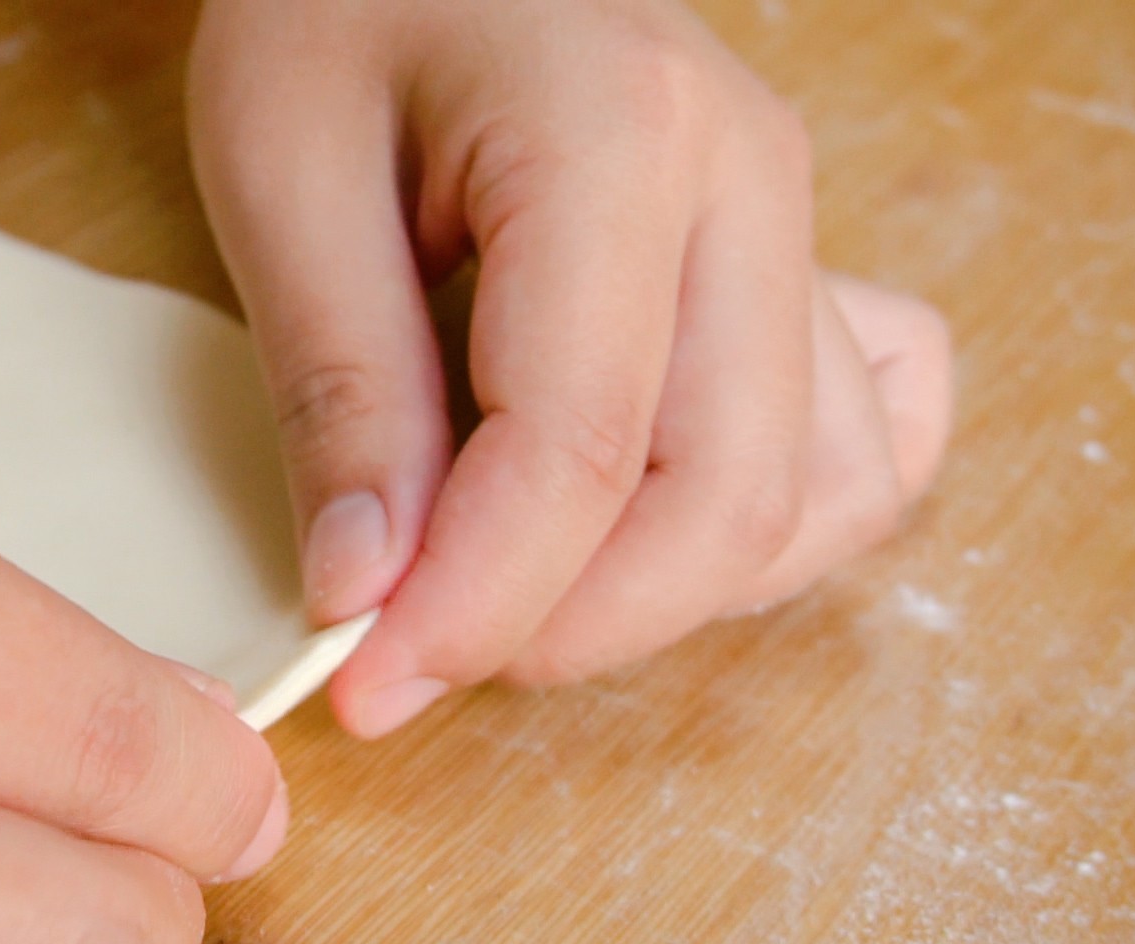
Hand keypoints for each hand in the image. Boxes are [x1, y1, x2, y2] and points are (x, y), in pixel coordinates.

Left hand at [187, 0, 952, 735]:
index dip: (476, 602)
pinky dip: (761, 528)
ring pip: (813, 492)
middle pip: (726, 498)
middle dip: (571, 626)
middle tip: (420, 656)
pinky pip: (851, 442)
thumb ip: (340, 388)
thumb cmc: (339, 4)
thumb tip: (370, 593)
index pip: (583, 445)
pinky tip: (638, 527)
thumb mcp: (283, 172)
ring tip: (513, 594)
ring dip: (669, 594)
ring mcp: (792, 221)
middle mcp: (750, 182)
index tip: (367, 684)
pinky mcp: (791, 260)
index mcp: (620, 137)